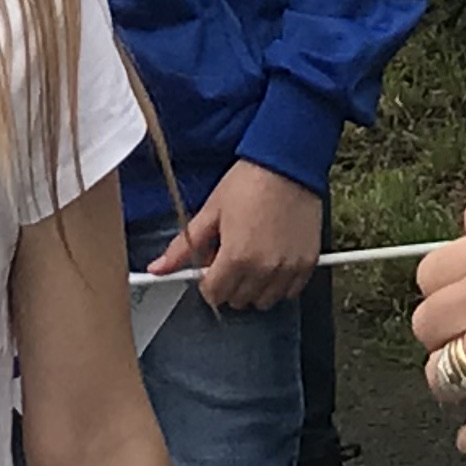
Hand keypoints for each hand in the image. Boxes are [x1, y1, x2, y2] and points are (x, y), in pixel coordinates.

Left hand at [143, 159, 320, 311]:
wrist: (286, 163)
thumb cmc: (249, 182)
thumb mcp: (210, 212)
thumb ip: (183, 246)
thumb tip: (158, 267)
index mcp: (236, 257)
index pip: (214, 295)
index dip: (207, 280)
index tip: (211, 265)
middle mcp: (264, 268)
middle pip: (237, 300)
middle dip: (229, 283)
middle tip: (230, 256)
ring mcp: (288, 268)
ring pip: (264, 301)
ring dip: (253, 287)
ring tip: (252, 258)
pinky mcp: (307, 263)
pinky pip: (290, 291)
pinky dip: (279, 283)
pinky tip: (271, 260)